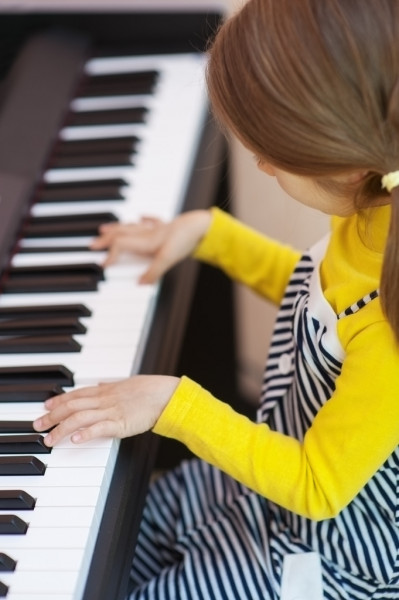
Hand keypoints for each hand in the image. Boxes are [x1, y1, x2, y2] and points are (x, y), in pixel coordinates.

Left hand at [33, 375, 179, 446]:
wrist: (165, 395)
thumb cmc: (148, 390)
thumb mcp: (125, 384)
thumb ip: (110, 386)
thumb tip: (99, 384)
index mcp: (105, 390)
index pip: (75, 394)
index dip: (58, 401)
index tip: (45, 406)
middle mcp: (104, 399)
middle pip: (71, 406)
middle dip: (52, 416)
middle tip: (37, 425)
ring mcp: (111, 411)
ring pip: (79, 418)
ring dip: (61, 429)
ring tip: (49, 439)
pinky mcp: (120, 423)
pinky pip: (98, 428)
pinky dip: (85, 434)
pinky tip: (74, 440)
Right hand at [91, 210, 211, 282]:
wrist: (201, 226)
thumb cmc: (184, 240)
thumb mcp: (168, 259)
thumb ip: (153, 273)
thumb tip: (140, 284)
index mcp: (145, 240)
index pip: (120, 245)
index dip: (109, 255)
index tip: (102, 265)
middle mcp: (147, 233)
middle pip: (120, 234)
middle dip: (105, 239)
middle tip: (92, 244)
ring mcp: (156, 229)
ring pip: (131, 226)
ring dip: (117, 228)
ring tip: (105, 228)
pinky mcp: (167, 226)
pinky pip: (152, 221)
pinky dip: (145, 219)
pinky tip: (142, 216)